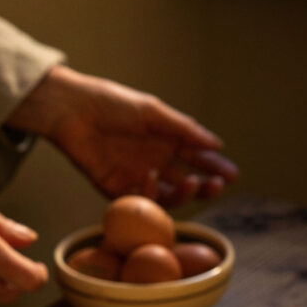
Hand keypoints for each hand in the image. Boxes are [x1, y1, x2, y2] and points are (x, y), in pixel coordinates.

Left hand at [7, 65, 237, 206]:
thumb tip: (217, 144)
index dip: (215, 168)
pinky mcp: (116, 191)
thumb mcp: (153, 113)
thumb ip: (183, 129)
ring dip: (182, 194)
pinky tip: (151, 179)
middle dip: (204, 186)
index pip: (197, 159)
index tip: (232, 175)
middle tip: (215, 185)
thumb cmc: (113, 104)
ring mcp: (137, 178)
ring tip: (190, 183)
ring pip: (166, 197)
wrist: (75, 112)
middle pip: (186, 182)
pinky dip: (149, 194)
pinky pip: (139, 201)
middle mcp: (155, 163)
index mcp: (167, 142)